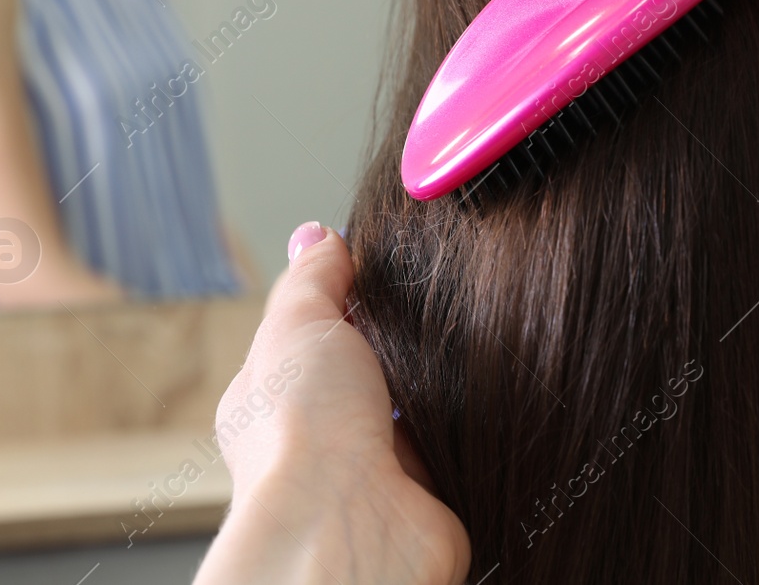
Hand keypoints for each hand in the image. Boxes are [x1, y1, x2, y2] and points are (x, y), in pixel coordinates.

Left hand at [197, 223, 469, 584]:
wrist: (350, 524)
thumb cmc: (304, 434)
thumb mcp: (298, 324)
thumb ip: (313, 279)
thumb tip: (317, 235)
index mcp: (275, 397)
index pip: (313, 335)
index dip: (348, 300)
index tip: (384, 266)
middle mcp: (322, 436)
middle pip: (369, 369)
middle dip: (398, 342)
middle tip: (434, 302)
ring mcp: (374, 465)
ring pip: (416, 403)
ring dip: (437, 381)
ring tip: (466, 340)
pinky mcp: (426, 489)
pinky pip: (456, 440)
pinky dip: (469, 419)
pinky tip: (483, 390)